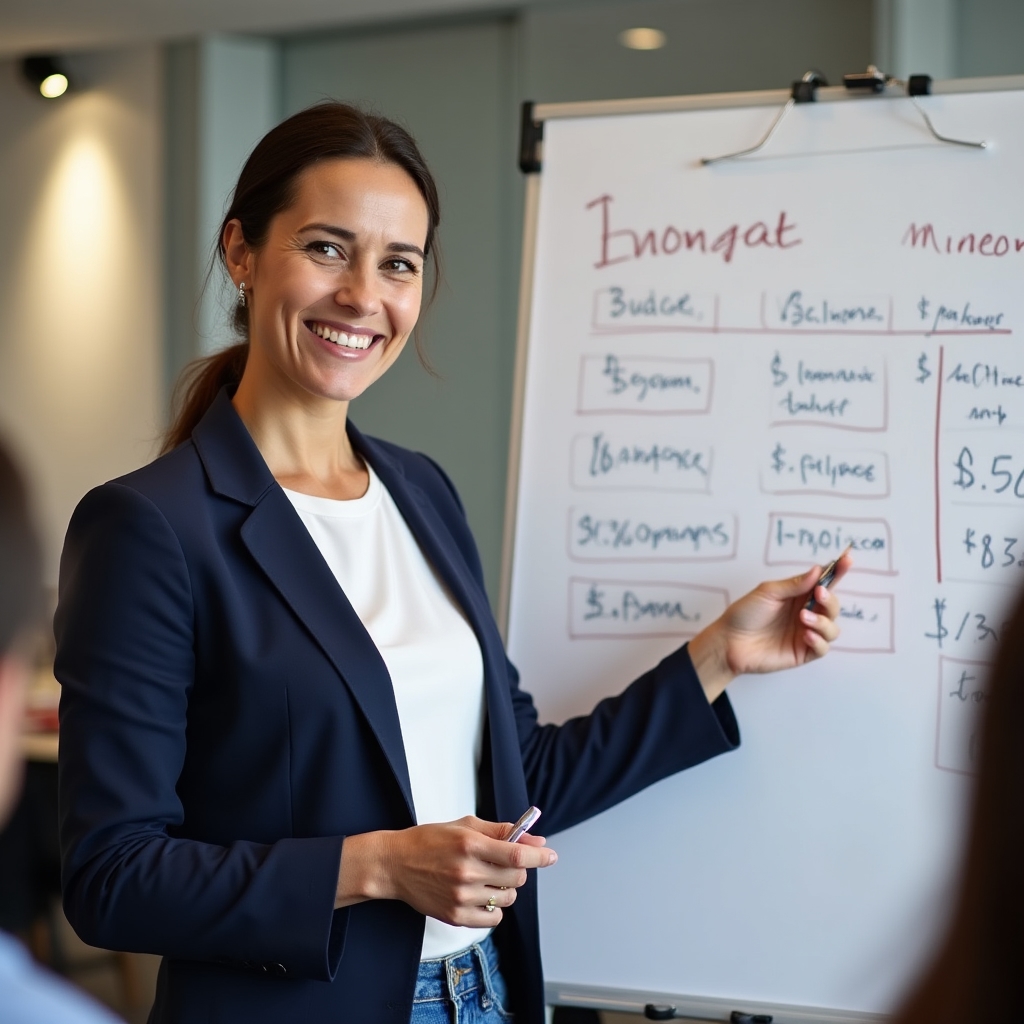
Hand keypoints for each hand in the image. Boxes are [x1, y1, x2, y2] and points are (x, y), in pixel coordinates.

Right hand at [335, 816, 556, 925]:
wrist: (395, 864)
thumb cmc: (428, 841)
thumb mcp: (465, 826)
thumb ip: (501, 831)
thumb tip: (534, 839)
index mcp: (470, 844)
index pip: (516, 853)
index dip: (538, 855)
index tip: (550, 855)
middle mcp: (467, 871)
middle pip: (516, 878)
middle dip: (518, 870)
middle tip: (506, 864)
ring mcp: (461, 896)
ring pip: (506, 899)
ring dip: (506, 889)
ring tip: (489, 879)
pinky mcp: (454, 915)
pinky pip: (492, 918)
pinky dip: (494, 908)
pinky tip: (482, 896)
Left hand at [688, 553, 851, 702]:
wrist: (728, 641)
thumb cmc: (744, 614)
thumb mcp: (767, 593)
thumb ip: (794, 584)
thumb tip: (818, 570)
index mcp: (798, 596)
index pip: (823, 582)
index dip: (837, 571)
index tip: (847, 559)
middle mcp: (806, 614)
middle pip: (833, 606)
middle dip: (830, 599)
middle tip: (818, 594)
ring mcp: (806, 634)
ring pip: (833, 628)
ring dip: (823, 621)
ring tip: (803, 618)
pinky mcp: (803, 653)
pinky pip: (823, 648)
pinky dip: (819, 640)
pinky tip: (805, 634)